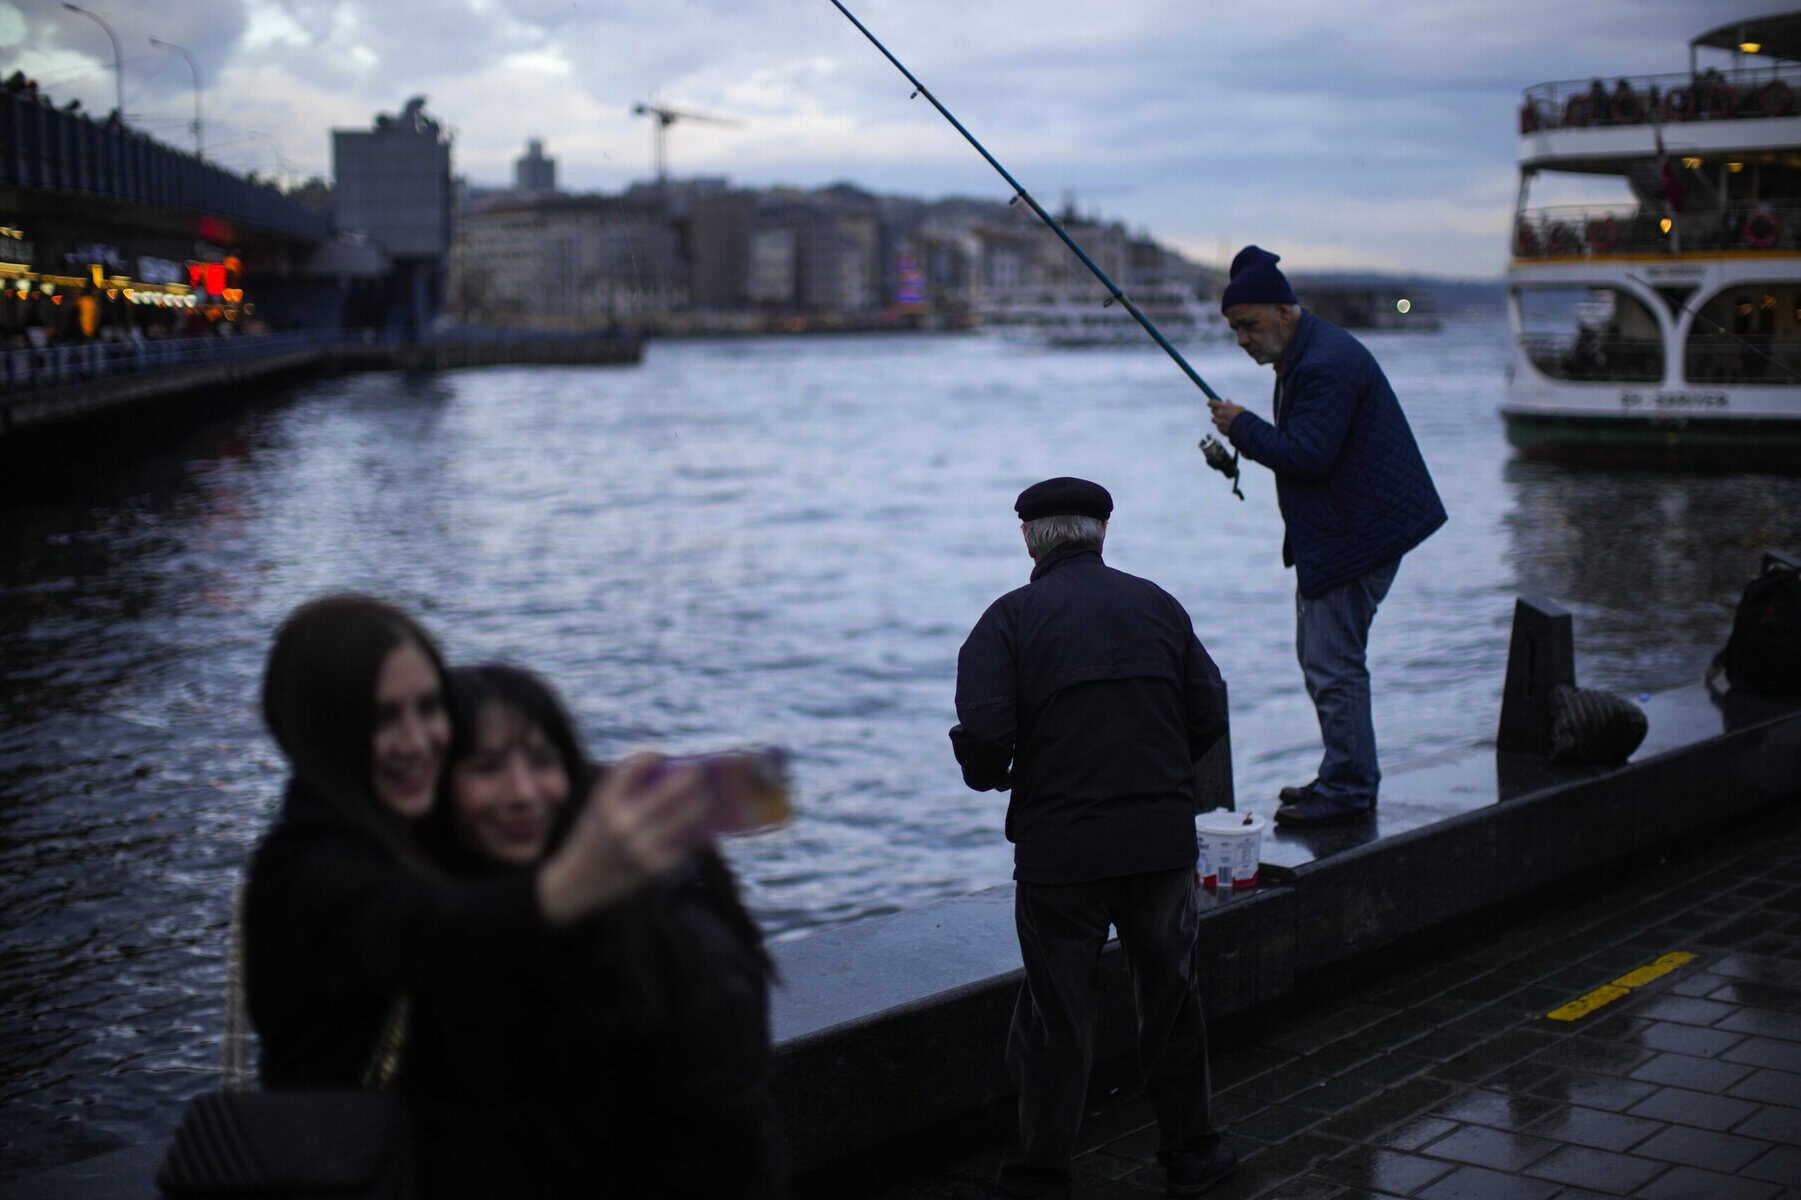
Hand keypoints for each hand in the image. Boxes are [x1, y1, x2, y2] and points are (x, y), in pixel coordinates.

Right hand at [536, 750, 707, 923]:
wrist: (574, 884)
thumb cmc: (592, 838)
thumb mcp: (598, 809)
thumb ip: (623, 788)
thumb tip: (667, 767)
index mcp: (606, 802)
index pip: (636, 766)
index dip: (653, 755)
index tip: (663, 754)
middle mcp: (623, 821)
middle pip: (671, 790)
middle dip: (691, 778)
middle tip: (700, 773)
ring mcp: (640, 846)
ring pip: (686, 817)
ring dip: (700, 805)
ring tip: (707, 799)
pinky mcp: (653, 868)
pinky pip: (684, 845)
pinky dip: (694, 836)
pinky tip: (700, 830)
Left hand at [1207, 398, 1243, 434]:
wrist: (1246, 428)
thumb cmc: (1243, 416)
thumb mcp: (1238, 408)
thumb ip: (1230, 405)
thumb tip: (1226, 400)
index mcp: (1224, 407)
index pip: (1212, 402)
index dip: (1210, 403)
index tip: (1210, 403)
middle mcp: (1220, 414)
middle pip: (1213, 411)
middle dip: (1216, 410)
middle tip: (1220, 411)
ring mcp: (1219, 422)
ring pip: (1214, 419)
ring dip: (1218, 419)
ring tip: (1226, 420)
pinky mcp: (1220, 429)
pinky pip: (1218, 427)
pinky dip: (1221, 426)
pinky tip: (1228, 426)